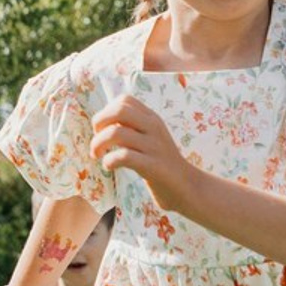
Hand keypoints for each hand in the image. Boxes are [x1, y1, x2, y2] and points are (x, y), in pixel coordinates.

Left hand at [90, 94, 196, 212]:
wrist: (188, 186)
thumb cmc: (161, 163)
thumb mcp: (150, 138)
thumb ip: (133, 127)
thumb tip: (104, 122)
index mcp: (152, 118)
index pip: (125, 100)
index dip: (106, 111)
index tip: (103, 129)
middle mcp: (153, 127)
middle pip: (119, 110)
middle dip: (99, 123)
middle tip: (97, 141)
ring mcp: (154, 146)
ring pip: (117, 133)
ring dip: (98, 144)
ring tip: (97, 156)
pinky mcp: (153, 166)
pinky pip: (124, 156)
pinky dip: (109, 161)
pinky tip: (109, 167)